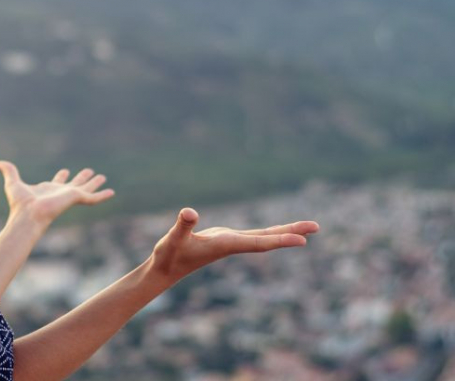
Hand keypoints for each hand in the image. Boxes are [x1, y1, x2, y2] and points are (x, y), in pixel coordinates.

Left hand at [0, 160, 115, 227]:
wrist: (28, 215)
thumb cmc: (20, 203)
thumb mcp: (13, 182)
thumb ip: (9, 171)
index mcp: (48, 190)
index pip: (57, 182)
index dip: (61, 176)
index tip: (65, 171)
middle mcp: (60, 193)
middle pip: (74, 184)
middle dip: (81, 178)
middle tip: (90, 172)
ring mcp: (69, 196)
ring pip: (85, 189)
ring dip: (94, 184)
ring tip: (103, 177)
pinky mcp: (75, 199)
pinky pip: (92, 198)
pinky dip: (102, 195)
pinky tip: (111, 192)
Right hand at [148, 207, 319, 283]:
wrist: (165, 271)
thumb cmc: (169, 255)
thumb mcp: (173, 239)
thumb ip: (182, 226)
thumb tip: (189, 212)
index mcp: (225, 245)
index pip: (258, 243)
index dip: (280, 240)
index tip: (303, 240)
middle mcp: (233, 245)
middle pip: (268, 239)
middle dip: (292, 233)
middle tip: (317, 226)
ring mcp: (232, 243)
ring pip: (264, 237)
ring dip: (286, 231)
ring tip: (308, 227)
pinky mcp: (227, 240)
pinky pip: (256, 236)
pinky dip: (271, 232)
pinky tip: (280, 230)